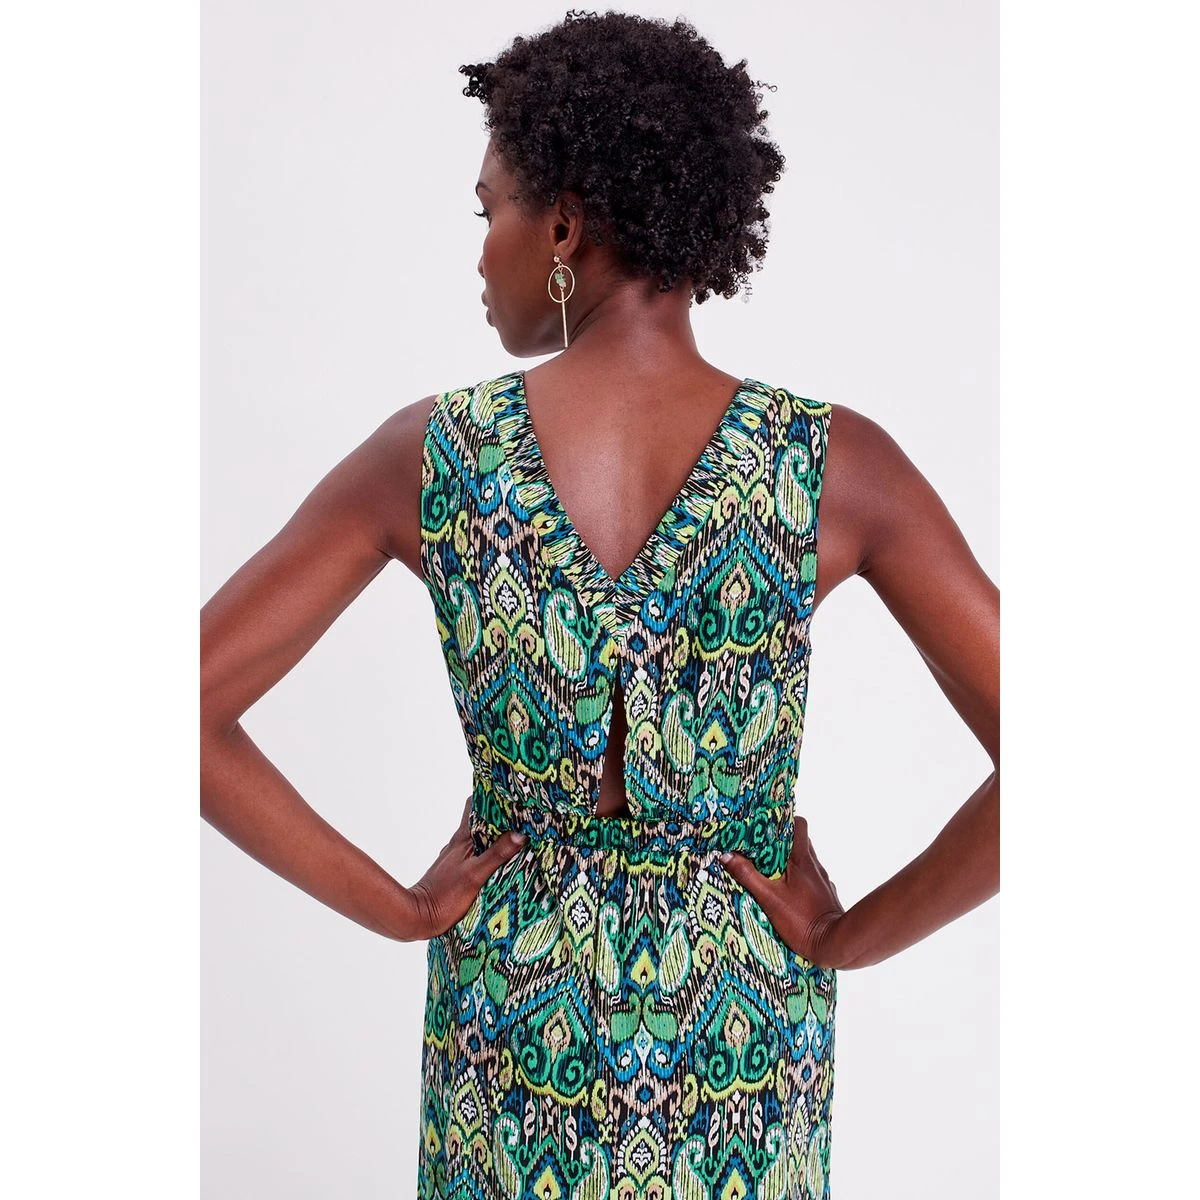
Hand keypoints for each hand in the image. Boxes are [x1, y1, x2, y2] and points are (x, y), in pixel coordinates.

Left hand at [404, 795, 528, 939]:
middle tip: (522, 817)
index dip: (490, 796)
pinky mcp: (456, 873)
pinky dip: (488, 854)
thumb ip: (497, 854)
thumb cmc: (444, 895)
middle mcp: (458, 844)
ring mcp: (456, 858)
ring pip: (478, 840)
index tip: (509, 794)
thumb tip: (520, 834)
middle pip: (479, 822)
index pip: (474, 806)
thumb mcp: (475, 874)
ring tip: (517, 839)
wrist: (418, 917)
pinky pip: (475, 855)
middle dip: (499, 818)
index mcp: (462, 839)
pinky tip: (500, 863)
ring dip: (494, 837)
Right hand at [720, 815, 845, 967]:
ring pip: (805, 862)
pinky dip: (798, 880)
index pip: (799, 824)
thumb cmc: (802, 920)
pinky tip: (787, 893)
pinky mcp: (826, 896)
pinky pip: (811, 880)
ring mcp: (823, 881)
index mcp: (802, 859)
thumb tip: (726, 856)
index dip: (784, 820)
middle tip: (762, 849)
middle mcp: (815, 866)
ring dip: (789, 862)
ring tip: (770, 872)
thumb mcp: (769, 898)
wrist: (834, 944)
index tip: (766, 824)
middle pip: (800, 842)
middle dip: (782, 842)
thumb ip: (747, 875)